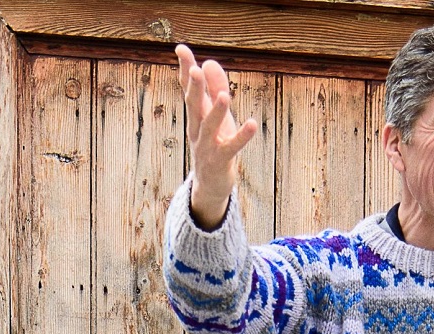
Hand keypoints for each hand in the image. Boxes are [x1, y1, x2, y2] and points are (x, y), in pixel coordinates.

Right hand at [175, 43, 256, 228]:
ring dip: (217, 112)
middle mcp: (197, 129)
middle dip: (195, 89)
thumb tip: (209, 61)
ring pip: (210, 127)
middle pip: (194, 106)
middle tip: (195, 70)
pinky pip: (231, 147)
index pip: (188, 89)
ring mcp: (207, 146)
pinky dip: (241, 137)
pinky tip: (252, 124)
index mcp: (195, 115)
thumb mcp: (215, 114)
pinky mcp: (221, 160)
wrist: (210, 184)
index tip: (181, 49)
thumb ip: (214, 88)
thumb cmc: (215, 143)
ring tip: (225, 96)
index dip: (186, 69)